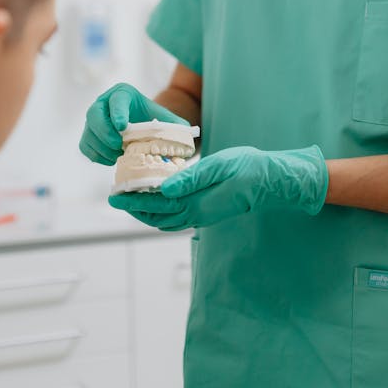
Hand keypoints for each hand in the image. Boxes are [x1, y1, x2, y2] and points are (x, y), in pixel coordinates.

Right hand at [79, 82, 190, 166]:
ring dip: (102, 148)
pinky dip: (98, 156)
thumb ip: (178, 126)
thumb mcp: (168, 120)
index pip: (116, 100)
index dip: (117, 113)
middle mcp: (104, 103)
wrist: (144, 127)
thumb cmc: (156, 121)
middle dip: (105, 133)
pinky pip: (86, 147)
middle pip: (94, 115)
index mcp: (123, 94)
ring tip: (120, 155)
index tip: (123, 127)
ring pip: (89, 134)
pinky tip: (113, 159)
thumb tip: (188, 135)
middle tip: (119, 147)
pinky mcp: (89, 135)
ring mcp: (93, 120)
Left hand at [108, 145, 327, 228]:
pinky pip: (176, 217)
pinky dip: (160, 211)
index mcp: (197, 202)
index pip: (157, 203)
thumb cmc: (251, 169)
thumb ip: (193, 178)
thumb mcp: (222, 167)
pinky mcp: (207, 212)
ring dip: (145, 211)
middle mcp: (196, 214)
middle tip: (114, 196)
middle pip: (156, 216)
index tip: (114, 194)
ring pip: (165, 220)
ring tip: (130, 198)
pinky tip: (156, 199)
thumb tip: (164, 187)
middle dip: (134, 208)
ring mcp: (202, 215)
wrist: (274, 182)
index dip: (133, 200)